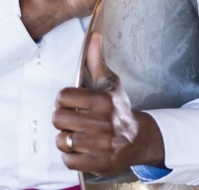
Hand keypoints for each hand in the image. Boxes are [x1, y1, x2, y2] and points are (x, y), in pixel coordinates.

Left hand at [53, 32, 164, 174]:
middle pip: (59, 119)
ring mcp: (102, 144)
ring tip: (76, 135)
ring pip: (63, 140)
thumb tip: (94, 36)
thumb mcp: (110, 84)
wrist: (139, 138)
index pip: (63, 97)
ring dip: (66, 139)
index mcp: (103, 101)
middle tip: (72, 120)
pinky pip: (70, 160)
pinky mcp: (101, 162)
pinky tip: (80, 149)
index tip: (70, 104)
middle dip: (62, 120)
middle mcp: (103, 123)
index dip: (63, 101)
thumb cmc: (119, 110)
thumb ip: (96, 61)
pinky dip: (71, 156)